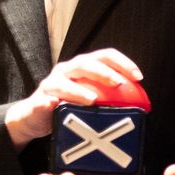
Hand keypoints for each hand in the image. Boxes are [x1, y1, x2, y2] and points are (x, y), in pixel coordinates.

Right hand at [5, 46, 145, 148]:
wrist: (34, 117)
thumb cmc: (69, 108)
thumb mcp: (90, 101)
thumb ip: (108, 98)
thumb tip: (140, 107)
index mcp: (82, 67)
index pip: (105, 56)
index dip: (122, 63)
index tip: (138, 76)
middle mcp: (67, 70)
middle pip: (85, 63)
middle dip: (103, 72)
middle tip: (118, 83)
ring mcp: (51, 84)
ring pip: (64, 82)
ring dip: (78, 90)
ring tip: (92, 100)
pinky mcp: (39, 100)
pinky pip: (45, 101)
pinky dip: (50, 103)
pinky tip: (56, 106)